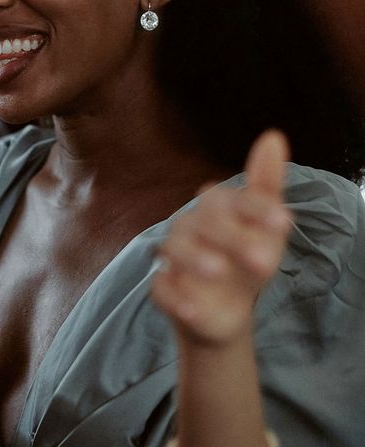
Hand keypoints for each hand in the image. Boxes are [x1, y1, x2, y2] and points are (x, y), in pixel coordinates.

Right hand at [152, 130, 291, 344]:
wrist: (227, 309)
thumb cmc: (246, 259)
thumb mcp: (266, 227)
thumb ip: (267, 185)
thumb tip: (273, 136)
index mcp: (216, 209)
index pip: (230, 199)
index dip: (255, 208)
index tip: (285, 223)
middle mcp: (190, 227)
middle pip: (202, 222)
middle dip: (232, 237)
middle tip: (265, 261)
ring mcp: (174, 258)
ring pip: (174, 248)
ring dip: (195, 258)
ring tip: (219, 273)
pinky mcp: (163, 288)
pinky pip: (160, 288)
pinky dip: (174, 298)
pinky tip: (193, 310)